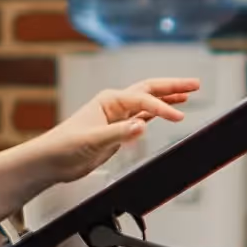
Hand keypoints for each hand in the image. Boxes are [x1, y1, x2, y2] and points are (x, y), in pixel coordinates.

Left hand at [30, 77, 199, 185]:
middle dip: (173, 87)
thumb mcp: (92, 140)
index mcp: (109, 100)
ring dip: (168, 98)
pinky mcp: (118, 131)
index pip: (143, 101)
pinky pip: (143, 117)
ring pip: (148, 102)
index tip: (179, 117)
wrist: (50, 161)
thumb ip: (118, 133)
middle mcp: (115, 105)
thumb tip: (142, 126)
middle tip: (195, 84)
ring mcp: (117, 117)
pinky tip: (167, 112)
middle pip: (150, 90)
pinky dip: (158, 113)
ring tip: (188, 93)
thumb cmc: (63, 146)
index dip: (163, 108)